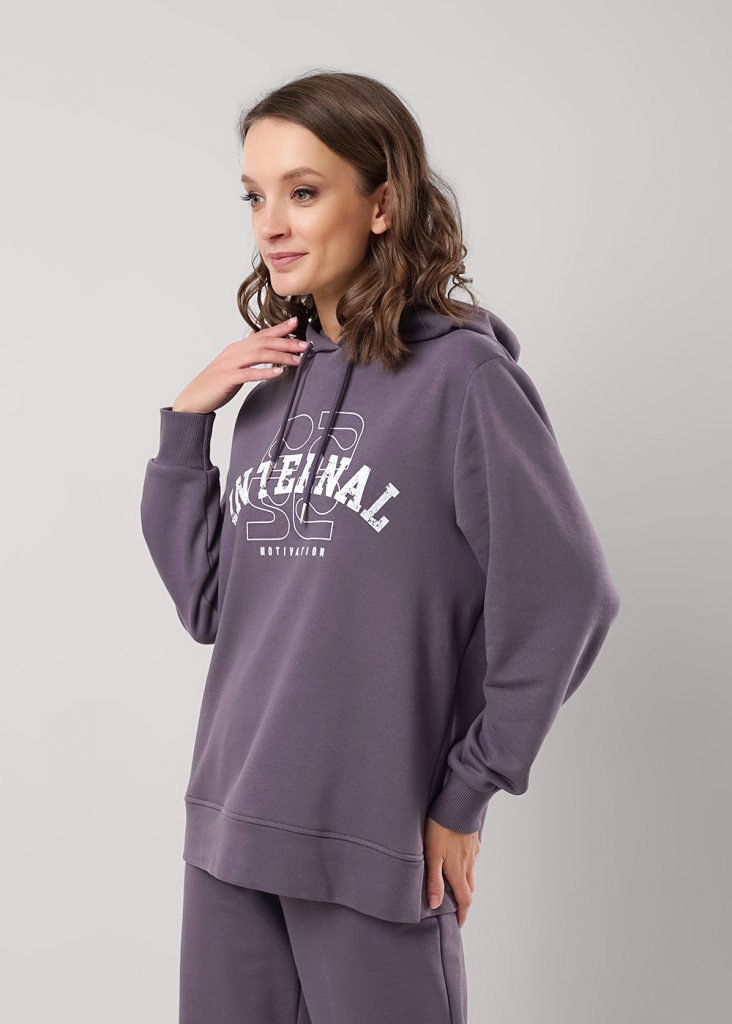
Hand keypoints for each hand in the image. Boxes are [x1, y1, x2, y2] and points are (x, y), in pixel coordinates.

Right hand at [172, 316, 307, 413]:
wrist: (193, 399)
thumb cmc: (215, 384)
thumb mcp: (233, 366)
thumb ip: (247, 355)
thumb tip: (261, 343)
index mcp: (236, 348)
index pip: (261, 334)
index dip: (280, 328)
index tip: (297, 323)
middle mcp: (233, 352)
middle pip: (264, 343)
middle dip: (286, 343)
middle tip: (305, 345)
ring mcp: (229, 364)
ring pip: (259, 355)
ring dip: (280, 356)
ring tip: (297, 359)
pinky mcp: (227, 379)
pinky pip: (249, 373)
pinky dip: (265, 372)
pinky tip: (278, 372)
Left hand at [424, 816, 479, 927]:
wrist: (458, 804)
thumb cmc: (441, 829)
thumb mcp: (432, 855)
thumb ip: (434, 880)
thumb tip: (436, 904)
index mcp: (458, 871)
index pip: (464, 900)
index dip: (462, 915)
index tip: (459, 924)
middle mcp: (468, 865)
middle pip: (469, 889)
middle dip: (464, 900)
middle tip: (455, 907)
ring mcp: (473, 852)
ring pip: (471, 873)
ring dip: (465, 883)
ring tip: (454, 884)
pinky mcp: (473, 840)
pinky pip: (472, 858)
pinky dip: (467, 865)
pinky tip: (459, 858)